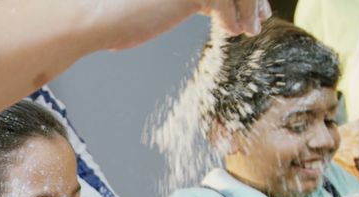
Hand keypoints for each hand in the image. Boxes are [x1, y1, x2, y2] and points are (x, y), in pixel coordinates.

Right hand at [80, 0, 270, 52]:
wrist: (97, 17)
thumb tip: (200, 5)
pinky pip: (224, 4)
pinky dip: (233, 18)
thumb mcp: (156, 4)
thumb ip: (181, 0)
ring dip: (248, 8)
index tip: (253, 9)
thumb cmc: (117, 15)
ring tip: (251, 30)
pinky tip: (232, 32)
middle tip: (262, 18)